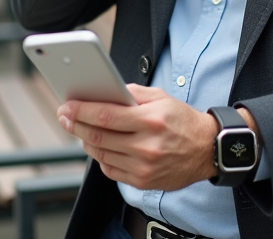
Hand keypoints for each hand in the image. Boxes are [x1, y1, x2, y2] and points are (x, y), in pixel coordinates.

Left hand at [56, 85, 218, 190]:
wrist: (207, 149)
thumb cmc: (182, 121)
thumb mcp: (161, 97)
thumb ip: (132, 93)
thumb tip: (105, 92)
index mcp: (151, 121)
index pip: (106, 116)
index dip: (81, 111)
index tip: (66, 107)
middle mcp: (147, 146)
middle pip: (99, 137)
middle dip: (75, 125)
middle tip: (65, 117)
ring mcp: (144, 167)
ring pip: (101, 155)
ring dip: (86, 141)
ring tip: (81, 130)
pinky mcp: (143, 181)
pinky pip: (111, 170)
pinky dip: (100, 158)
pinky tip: (100, 147)